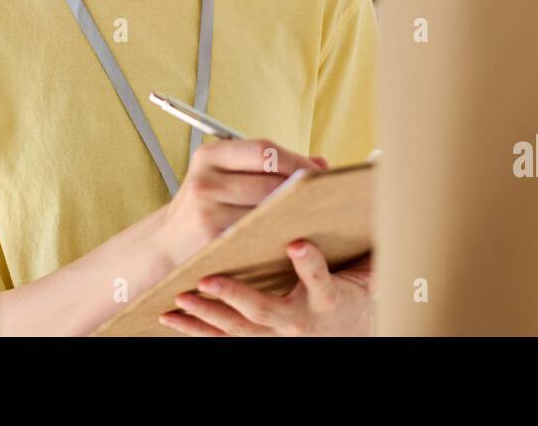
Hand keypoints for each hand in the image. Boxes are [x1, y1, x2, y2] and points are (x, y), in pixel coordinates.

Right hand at [154, 138, 326, 269]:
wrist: (168, 244)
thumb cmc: (207, 205)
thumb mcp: (226, 175)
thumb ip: (269, 166)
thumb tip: (322, 164)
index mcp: (209, 156)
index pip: (264, 150)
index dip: (297, 160)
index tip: (319, 171)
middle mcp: (205, 181)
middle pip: (270, 181)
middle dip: (301, 188)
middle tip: (326, 195)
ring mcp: (207, 213)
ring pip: (268, 209)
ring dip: (295, 212)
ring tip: (315, 213)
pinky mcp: (214, 241)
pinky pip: (259, 234)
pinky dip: (280, 232)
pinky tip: (293, 233)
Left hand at [159, 242, 373, 336]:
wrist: (344, 334)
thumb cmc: (349, 295)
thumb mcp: (364, 270)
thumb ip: (360, 238)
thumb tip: (358, 197)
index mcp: (329, 299)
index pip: (322, 281)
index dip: (311, 265)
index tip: (299, 245)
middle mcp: (303, 321)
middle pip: (270, 310)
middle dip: (239, 295)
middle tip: (212, 279)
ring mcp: (280, 336)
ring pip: (241, 328)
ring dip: (211, 312)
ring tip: (186, 295)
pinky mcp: (261, 341)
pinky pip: (223, 339)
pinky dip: (196, 329)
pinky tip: (172, 317)